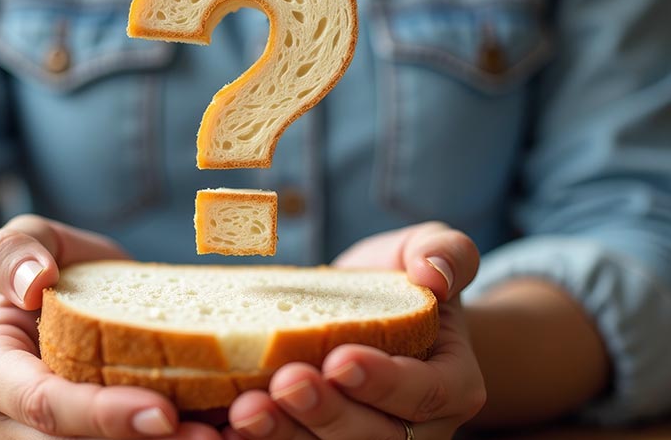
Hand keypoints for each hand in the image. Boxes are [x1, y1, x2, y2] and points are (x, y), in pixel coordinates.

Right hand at [0, 214, 221, 438]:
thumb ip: (19, 249)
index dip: (104, 416)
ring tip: (228, 436)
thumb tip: (34, 282)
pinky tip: (227, 434)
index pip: (46, 405)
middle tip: (215, 436)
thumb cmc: (50, 273)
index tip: (165, 412)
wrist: (60, 310)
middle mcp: (12, 427)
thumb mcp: (30, 242)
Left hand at [225, 222, 485, 439]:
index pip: (423, 393)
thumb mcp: (427, 249)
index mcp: (450, 386)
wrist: (361, 313)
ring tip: (244, 411)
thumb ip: (444, 252)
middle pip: (373, 438)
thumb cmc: (397, 280)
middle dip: (326, 414)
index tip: (339, 357)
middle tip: (285, 382)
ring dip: (284, 438)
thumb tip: (434, 274)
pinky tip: (220, 429)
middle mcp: (413, 431)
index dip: (383, 382)